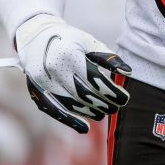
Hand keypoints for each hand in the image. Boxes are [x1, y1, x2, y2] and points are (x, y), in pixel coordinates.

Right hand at [0, 14, 131, 132]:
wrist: (36, 37)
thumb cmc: (69, 40)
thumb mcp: (89, 42)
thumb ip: (108, 58)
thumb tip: (128, 72)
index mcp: (69, 54)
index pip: (94, 79)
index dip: (111, 91)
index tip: (124, 98)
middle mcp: (53, 69)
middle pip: (82, 94)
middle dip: (102, 103)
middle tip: (116, 108)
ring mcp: (42, 82)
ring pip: (70, 104)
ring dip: (89, 112)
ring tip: (103, 113)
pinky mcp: (36, 91)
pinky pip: (53, 110)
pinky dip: (69, 120)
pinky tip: (84, 127)